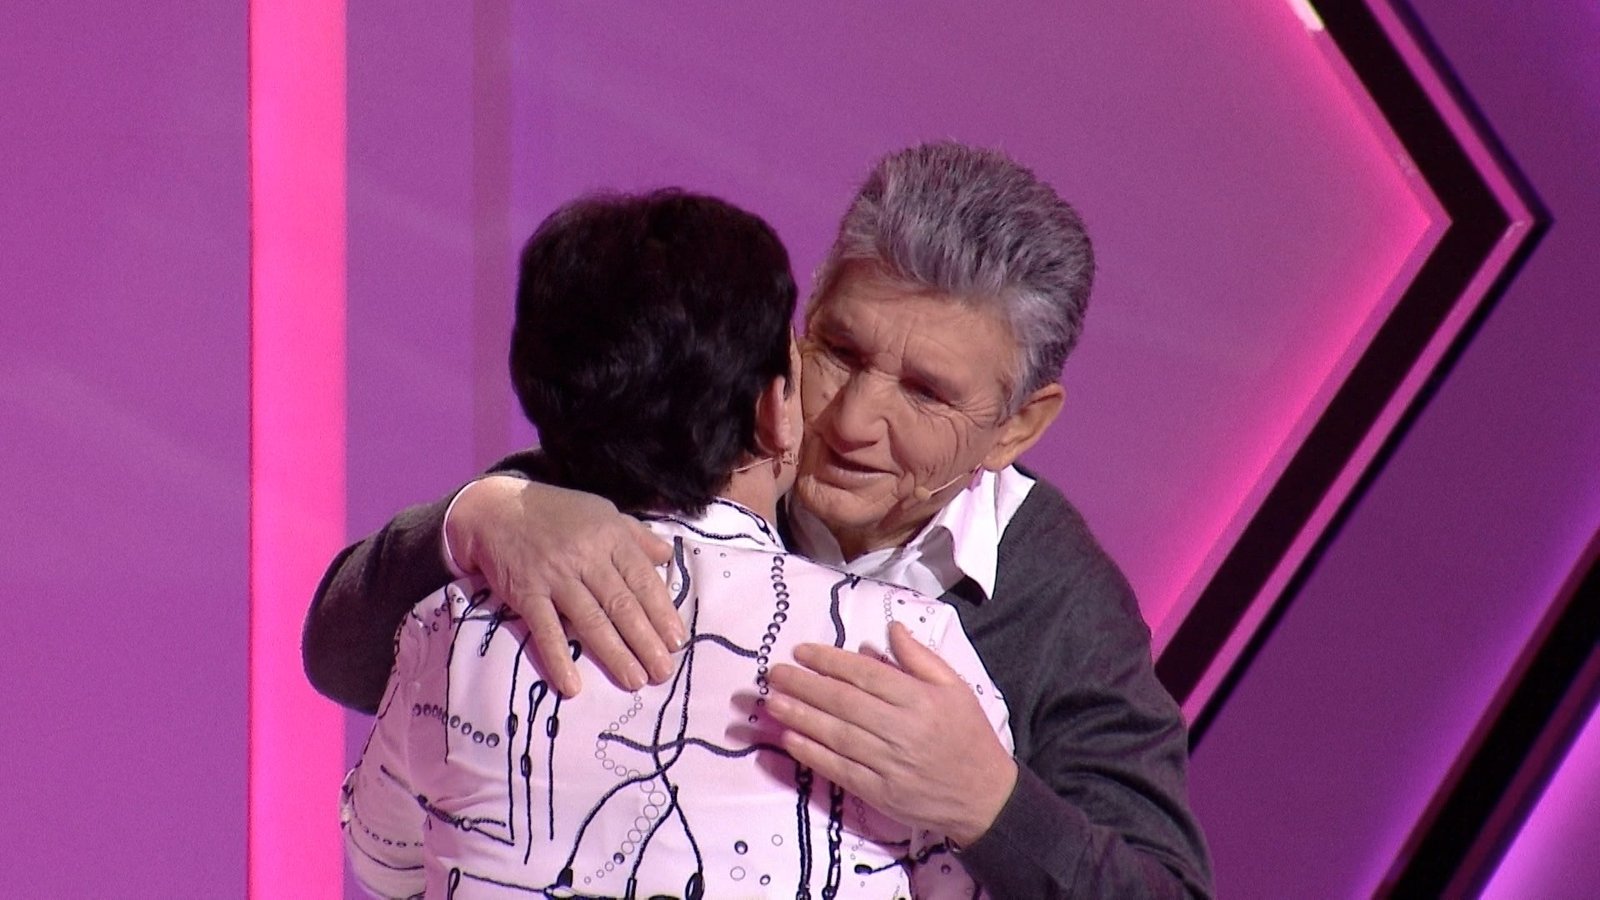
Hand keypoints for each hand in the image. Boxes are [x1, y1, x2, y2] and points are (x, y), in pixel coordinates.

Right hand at [445, 476, 681, 695]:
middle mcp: (586, 556)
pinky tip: (572, 685)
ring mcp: (555, 575)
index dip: (662, 613)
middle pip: (622, 605)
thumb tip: (668, 557)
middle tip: (663, 671)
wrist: (497, 509)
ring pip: (591, 620)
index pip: (643, 579)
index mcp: (610, 536)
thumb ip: (636, 536)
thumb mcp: (602, 513)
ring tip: (635, 680)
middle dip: (646, 641)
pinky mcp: (526, 593)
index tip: (678, 641)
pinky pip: (545, 630)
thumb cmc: (556, 514)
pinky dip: (558, 658)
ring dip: (615, 654)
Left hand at [765, 622, 1016, 844]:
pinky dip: (812, 754)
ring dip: (800, 717)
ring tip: (772, 702)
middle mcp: (901, 729)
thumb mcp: (956, 688)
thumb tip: (890, 628)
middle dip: (804, 685)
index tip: (801, 651)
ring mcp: (889, 763)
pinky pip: (839, 769)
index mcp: (920, 699)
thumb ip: (920, 658)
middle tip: (773, 673)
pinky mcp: (880, 792)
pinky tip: (789, 740)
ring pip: (836, 735)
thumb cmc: (969, 736)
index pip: (866, 674)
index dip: (830, 661)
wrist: (984, 797)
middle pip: (844, 703)